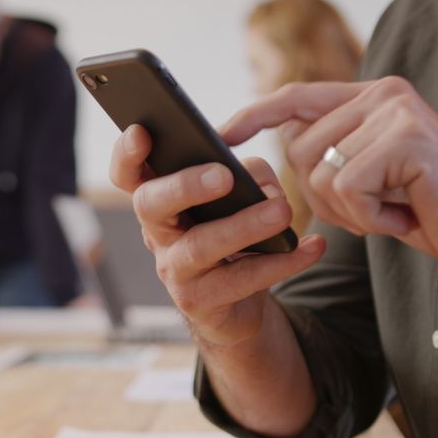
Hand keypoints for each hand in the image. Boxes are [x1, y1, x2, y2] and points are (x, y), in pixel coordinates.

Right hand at [109, 125, 326, 346]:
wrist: (235, 306)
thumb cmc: (232, 238)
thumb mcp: (234, 200)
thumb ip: (245, 177)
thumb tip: (260, 182)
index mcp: (160, 200)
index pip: (128, 174)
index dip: (127, 153)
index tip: (142, 131)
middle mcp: (157, 233)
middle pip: (151, 204)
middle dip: (185, 185)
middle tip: (224, 175)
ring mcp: (174, 270)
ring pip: (200, 246)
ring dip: (242, 225)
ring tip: (280, 211)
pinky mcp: (200, 302)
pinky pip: (241, 280)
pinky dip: (282, 262)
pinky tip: (311, 247)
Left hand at [221, 77, 437, 284]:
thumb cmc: (430, 213)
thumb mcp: (370, 179)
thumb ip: (332, 154)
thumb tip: (277, 147)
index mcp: (372, 98)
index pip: (295, 98)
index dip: (253, 115)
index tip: (220, 135)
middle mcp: (383, 94)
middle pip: (299, 149)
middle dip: (325, 198)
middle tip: (375, 211)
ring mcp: (395, 111)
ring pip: (320, 172)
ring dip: (350, 211)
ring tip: (394, 211)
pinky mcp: (406, 138)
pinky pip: (348, 188)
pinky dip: (370, 218)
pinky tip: (405, 217)